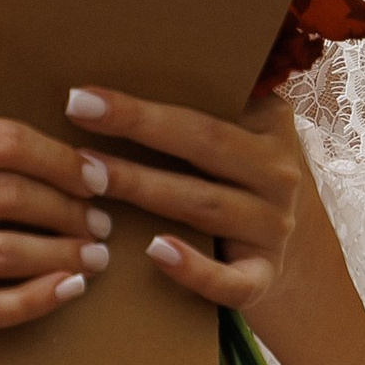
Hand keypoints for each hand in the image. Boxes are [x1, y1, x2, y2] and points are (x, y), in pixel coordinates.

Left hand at [63, 82, 303, 314]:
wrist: (286, 250)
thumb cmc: (232, 178)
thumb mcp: (233, 134)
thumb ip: (196, 106)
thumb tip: (104, 84)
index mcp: (270, 125)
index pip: (208, 103)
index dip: (145, 101)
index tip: (86, 92)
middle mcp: (278, 173)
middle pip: (203, 143)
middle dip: (137, 125)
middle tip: (78, 111)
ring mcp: (273, 227)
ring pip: (203, 205)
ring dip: (145, 188)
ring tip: (91, 177)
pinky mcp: (264, 276)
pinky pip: (233, 280)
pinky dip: (196, 270)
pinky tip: (155, 251)